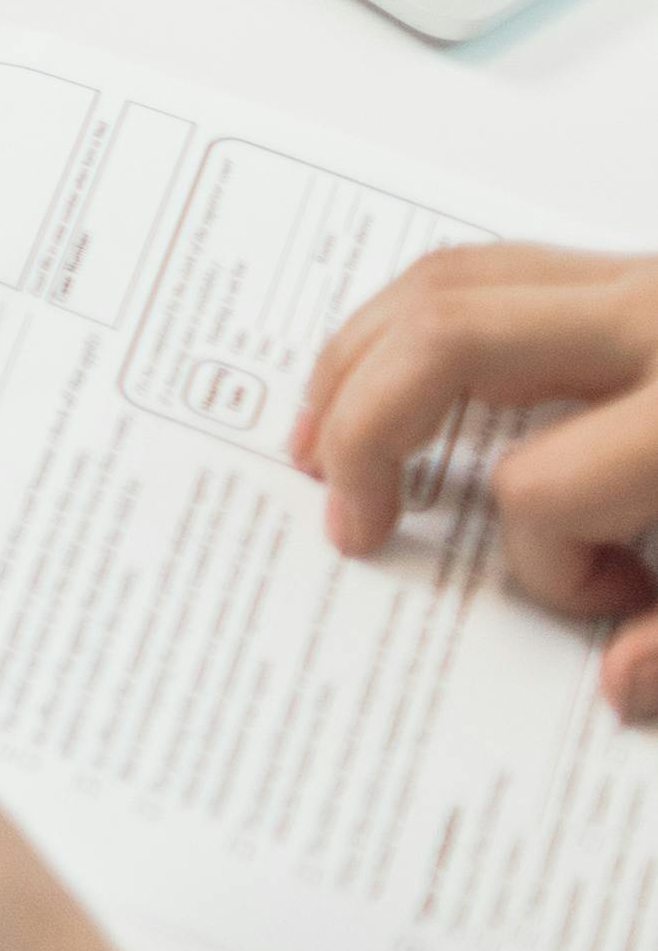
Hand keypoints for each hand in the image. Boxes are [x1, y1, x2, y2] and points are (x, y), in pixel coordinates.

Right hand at [300, 241, 657, 704]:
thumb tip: (614, 683)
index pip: (545, 490)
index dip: (558, 575)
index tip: (618, 615)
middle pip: (447, 337)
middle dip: (371, 426)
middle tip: (346, 513)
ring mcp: (648, 275)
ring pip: (450, 280)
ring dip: (366, 355)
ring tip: (324, 435)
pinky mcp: (644, 271)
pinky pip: (495, 268)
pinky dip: (421, 318)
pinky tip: (399, 376)